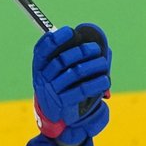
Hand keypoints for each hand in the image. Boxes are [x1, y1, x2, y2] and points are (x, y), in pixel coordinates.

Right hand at [32, 23, 110, 145]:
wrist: (54, 114)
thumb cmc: (60, 85)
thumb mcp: (56, 70)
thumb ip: (68, 54)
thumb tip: (94, 38)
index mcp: (40, 67)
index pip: (43, 49)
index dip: (55, 39)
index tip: (71, 31)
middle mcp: (43, 79)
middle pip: (62, 60)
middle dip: (82, 51)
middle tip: (95, 49)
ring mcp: (53, 92)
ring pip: (76, 73)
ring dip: (94, 65)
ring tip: (104, 63)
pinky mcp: (64, 103)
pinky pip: (83, 89)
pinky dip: (97, 83)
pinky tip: (106, 79)